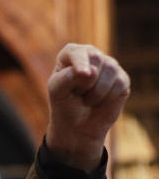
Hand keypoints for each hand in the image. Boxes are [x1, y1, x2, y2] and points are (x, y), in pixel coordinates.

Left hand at [46, 43, 130, 171]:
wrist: (77, 126)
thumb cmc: (64, 103)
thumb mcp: (57, 91)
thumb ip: (66, 78)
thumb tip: (91, 71)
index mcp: (71, 54)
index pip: (77, 52)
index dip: (80, 62)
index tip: (83, 74)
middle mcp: (92, 55)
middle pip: (96, 58)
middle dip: (86, 82)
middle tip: (78, 93)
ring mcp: (109, 66)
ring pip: (110, 70)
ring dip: (95, 92)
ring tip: (87, 99)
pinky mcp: (122, 79)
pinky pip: (119, 84)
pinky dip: (107, 98)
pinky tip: (99, 102)